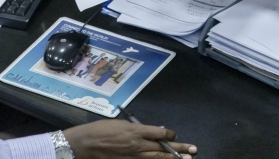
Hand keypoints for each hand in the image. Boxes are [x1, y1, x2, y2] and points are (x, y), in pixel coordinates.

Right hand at [64, 120, 195, 158]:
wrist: (85, 145)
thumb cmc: (101, 130)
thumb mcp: (120, 123)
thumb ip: (138, 128)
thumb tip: (153, 131)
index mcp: (136, 130)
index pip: (160, 132)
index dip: (170, 133)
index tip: (173, 134)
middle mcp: (138, 145)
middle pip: (163, 147)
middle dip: (180, 148)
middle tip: (193, 149)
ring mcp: (134, 157)